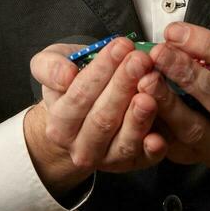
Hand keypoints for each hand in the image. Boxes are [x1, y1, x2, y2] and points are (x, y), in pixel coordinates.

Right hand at [24, 35, 168, 197]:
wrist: (84, 116)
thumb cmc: (73, 87)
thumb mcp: (51, 67)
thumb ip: (49, 67)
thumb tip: (66, 75)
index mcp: (60, 125)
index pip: (79, 96)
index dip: (101, 71)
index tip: (120, 47)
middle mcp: (82, 148)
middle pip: (103, 118)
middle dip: (124, 85)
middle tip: (140, 59)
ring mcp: (109, 159)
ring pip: (124, 140)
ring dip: (139, 115)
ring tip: (151, 86)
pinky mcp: (135, 163)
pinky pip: (145, 158)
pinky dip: (153, 147)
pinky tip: (160, 134)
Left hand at [142, 6, 209, 166]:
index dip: (208, 45)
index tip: (175, 31)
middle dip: (186, 72)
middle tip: (157, 52)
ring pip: (193, 128)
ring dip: (168, 102)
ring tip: (145, 80)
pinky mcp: (189, 156)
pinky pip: (169, 146)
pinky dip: (153, 129)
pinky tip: (138, 109)